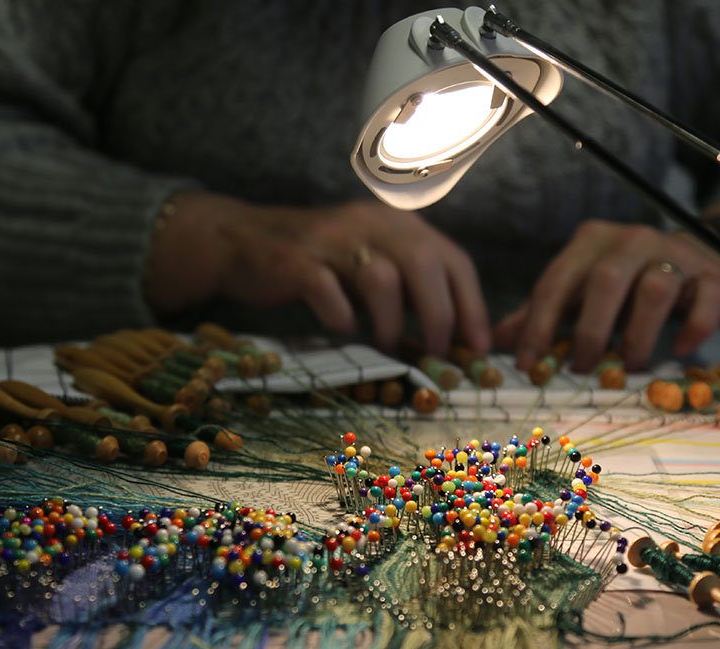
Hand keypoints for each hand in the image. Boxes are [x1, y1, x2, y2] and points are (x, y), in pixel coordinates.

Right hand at [144, 193, 489, 355]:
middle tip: (437, 354)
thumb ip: (410, 290)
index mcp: (396, 223)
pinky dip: (341, 317)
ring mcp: (330, 240)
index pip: (452, 258)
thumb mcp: (371, 264)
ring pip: (381, 278)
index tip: (478, 347)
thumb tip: (453, 339)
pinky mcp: (294, 261)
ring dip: (392, 324)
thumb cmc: (317, 263)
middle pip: (424, 264)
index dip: (472, 305)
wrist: (241, 241)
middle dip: (439, 316)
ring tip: (388, 347)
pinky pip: (327, 290)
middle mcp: (369, 223)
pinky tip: (342, 329)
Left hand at [494, 219, 719, 372]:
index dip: (539, 325)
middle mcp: (632, 240)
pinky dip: (693, 328)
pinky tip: (683, 352)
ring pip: (654, 290)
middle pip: (604, 281)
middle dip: (590, 330)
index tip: (527, 366)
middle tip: (583, 369)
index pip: (557, 282)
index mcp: (592, 242)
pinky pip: (705, 300)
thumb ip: (544, 312)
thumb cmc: (632, 285)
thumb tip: (497, 341)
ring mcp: (676, 255)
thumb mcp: (584, 292)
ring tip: (630, 365)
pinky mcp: (714, 276)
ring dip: (638, 334)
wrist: (706, 262)